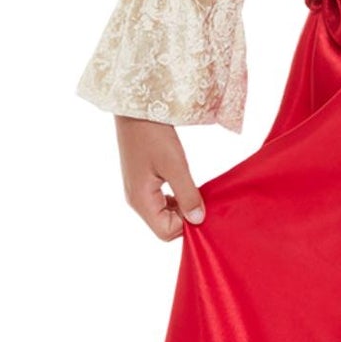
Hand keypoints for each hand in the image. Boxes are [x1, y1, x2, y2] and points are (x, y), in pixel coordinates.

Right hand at [115, 116, 205, 239]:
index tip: (204, 207)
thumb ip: (187, 194)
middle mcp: (136, 200)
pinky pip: (161, 200)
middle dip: (185, 217)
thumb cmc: (153, 134)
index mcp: (140, 200)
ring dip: (182, 207)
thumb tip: (198, 220)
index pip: (166, 232)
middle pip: (164, 225)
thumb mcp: (175, 164)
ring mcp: (138, 191)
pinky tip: (186, 184)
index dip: (187, 225)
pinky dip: (176, 197)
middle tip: (203, 199)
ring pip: (164, 213)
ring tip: (196, 191)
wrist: (136, 109)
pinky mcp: (142, 181)